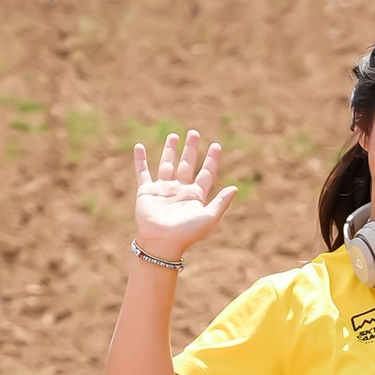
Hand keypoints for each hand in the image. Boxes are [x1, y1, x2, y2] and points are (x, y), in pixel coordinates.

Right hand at [130, 129, 236, 258]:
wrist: (162, 242)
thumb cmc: (187, 233)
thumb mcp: (209, 217)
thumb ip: (221, 202)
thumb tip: (235, 188)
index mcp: (195, 195)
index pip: (205, 173)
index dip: (211, 159)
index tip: (216, 145)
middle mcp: (179, 189)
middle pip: (186, 164)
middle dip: (190, 149)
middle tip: (194, 133)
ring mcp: (163, 189)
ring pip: (167, 164)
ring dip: (170, 150)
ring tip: (174, 136)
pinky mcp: (146, 191)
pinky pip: (142, 172)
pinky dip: (140, 160)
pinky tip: (139, 147)